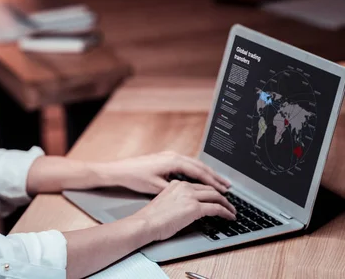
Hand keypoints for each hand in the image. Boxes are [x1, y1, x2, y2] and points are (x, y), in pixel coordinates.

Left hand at [105, 151, 230, 194]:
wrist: (120, 169)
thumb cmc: (135, 177)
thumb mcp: (155, 186)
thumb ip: (174, 189)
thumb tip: (189, 194)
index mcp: (173, 161)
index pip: (198, 171)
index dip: (212, 181)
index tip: (224, 190)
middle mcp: (173, 155)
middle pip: (199, 165)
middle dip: (215, 176)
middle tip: (228, 185)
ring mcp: (170, 155)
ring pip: (194, 163)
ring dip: (207, 172)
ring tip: (219, 181)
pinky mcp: (166, 158)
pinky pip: (187, 163)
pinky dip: (197, 170)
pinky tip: (201, 177)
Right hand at [128, 180, 236, 240]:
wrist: (146, 223)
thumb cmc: (151, 217)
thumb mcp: (165, 202)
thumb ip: (177, 200)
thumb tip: (188, 208)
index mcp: (176, 184)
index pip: (199, 186)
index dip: (211, 191)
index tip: (217, 197)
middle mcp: (184, 186)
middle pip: (210, 189)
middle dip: (222, 196)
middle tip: (228, 203)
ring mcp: (190, 196)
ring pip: (216, 196)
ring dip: (227, 204)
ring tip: (232, 211)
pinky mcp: (194, 208)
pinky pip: (216, 208)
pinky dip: (226, 212)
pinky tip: (230, 217)